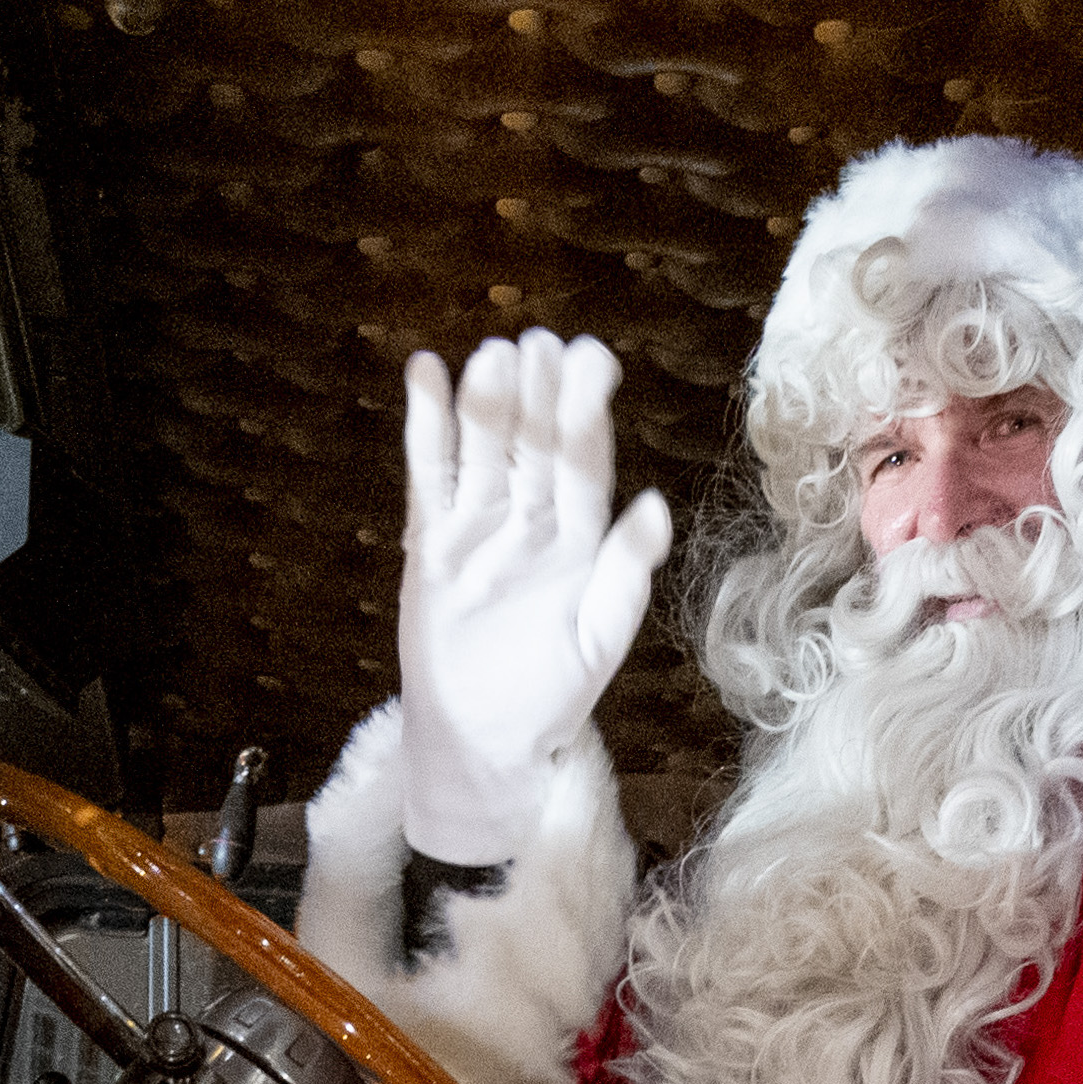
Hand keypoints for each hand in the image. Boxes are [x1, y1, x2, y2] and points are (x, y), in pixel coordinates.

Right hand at [388, 332, 668, 865]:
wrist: (478, 741)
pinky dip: (427, 423)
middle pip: (534, 442)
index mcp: (581, 539)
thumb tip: (656, 508)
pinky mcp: (432, 537)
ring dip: (487, 399)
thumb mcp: (596, 642)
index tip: (592, 361)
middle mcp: (532, 519)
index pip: (584, 463)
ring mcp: (480, 523)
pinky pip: (430, 470)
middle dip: (538, 393)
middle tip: (541, 343)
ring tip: (492, 354)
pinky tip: (426, 375)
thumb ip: (624, 576)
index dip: (586, 411)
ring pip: (484, 446)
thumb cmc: (548, 698)